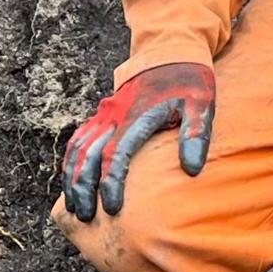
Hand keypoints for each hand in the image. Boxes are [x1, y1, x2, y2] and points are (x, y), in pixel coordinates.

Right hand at [60, 61, 216, 220]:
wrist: (170, 53)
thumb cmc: (188, 83)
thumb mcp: (201, 104)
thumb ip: (196, 134)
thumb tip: (192, 169)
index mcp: (136, 116)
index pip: (116, 154)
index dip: (111, 183)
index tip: (112, 209)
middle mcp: (113, 116)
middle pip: (88, 156)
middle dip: (83, 188)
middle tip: (86, 218)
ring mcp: (104, 115)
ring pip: (77, 149)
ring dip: (72, 179)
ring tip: (74, 208)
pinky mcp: (100, 116)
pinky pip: (77, 141)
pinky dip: (71, 163)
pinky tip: (71, 183)